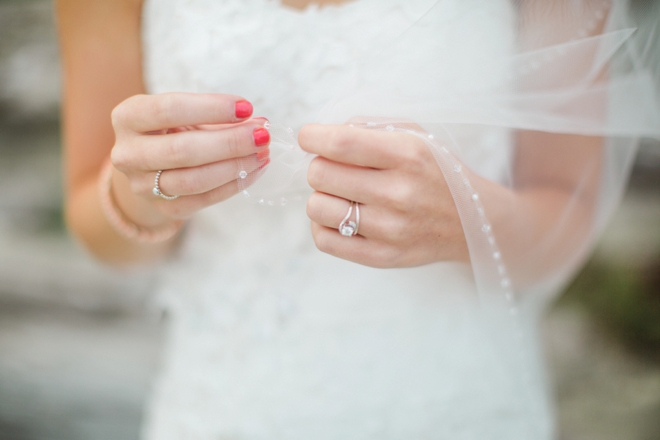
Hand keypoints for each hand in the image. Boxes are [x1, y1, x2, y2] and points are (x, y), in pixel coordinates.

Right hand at [109, 93, 269, 226]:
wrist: (150, 167)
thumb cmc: (172, 129)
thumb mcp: (185, 114)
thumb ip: (218, 117)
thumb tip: (259, 123)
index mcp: (128, 117)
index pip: (169, 109)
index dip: (211, 108)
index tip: (246, 108)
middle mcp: (128, 153)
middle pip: (183, 150)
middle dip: (229, 142)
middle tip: (262, 135)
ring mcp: (142, 185)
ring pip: (194, 180)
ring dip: (235, 167)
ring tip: (262, 153)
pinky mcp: (163, 208)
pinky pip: (204, 200)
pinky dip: (234, 185)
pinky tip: (255, 170)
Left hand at [299, 124, 468, 267]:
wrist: (471, 221)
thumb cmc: (435, 172)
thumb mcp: (414, 135)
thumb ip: (368, 127)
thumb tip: (323, 134)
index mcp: (408, 155)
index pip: (341, 143)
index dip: (312, 137)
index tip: (309, 137)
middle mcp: (399, 193)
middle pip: (320, 174)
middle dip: (320, 165)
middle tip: (335, 169)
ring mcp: (390, 229)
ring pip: (317, 207)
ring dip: (322, 196)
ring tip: (341, 194)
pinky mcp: (381, 257)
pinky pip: (324, 240)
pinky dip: (324, 224)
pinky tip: (341, 217)